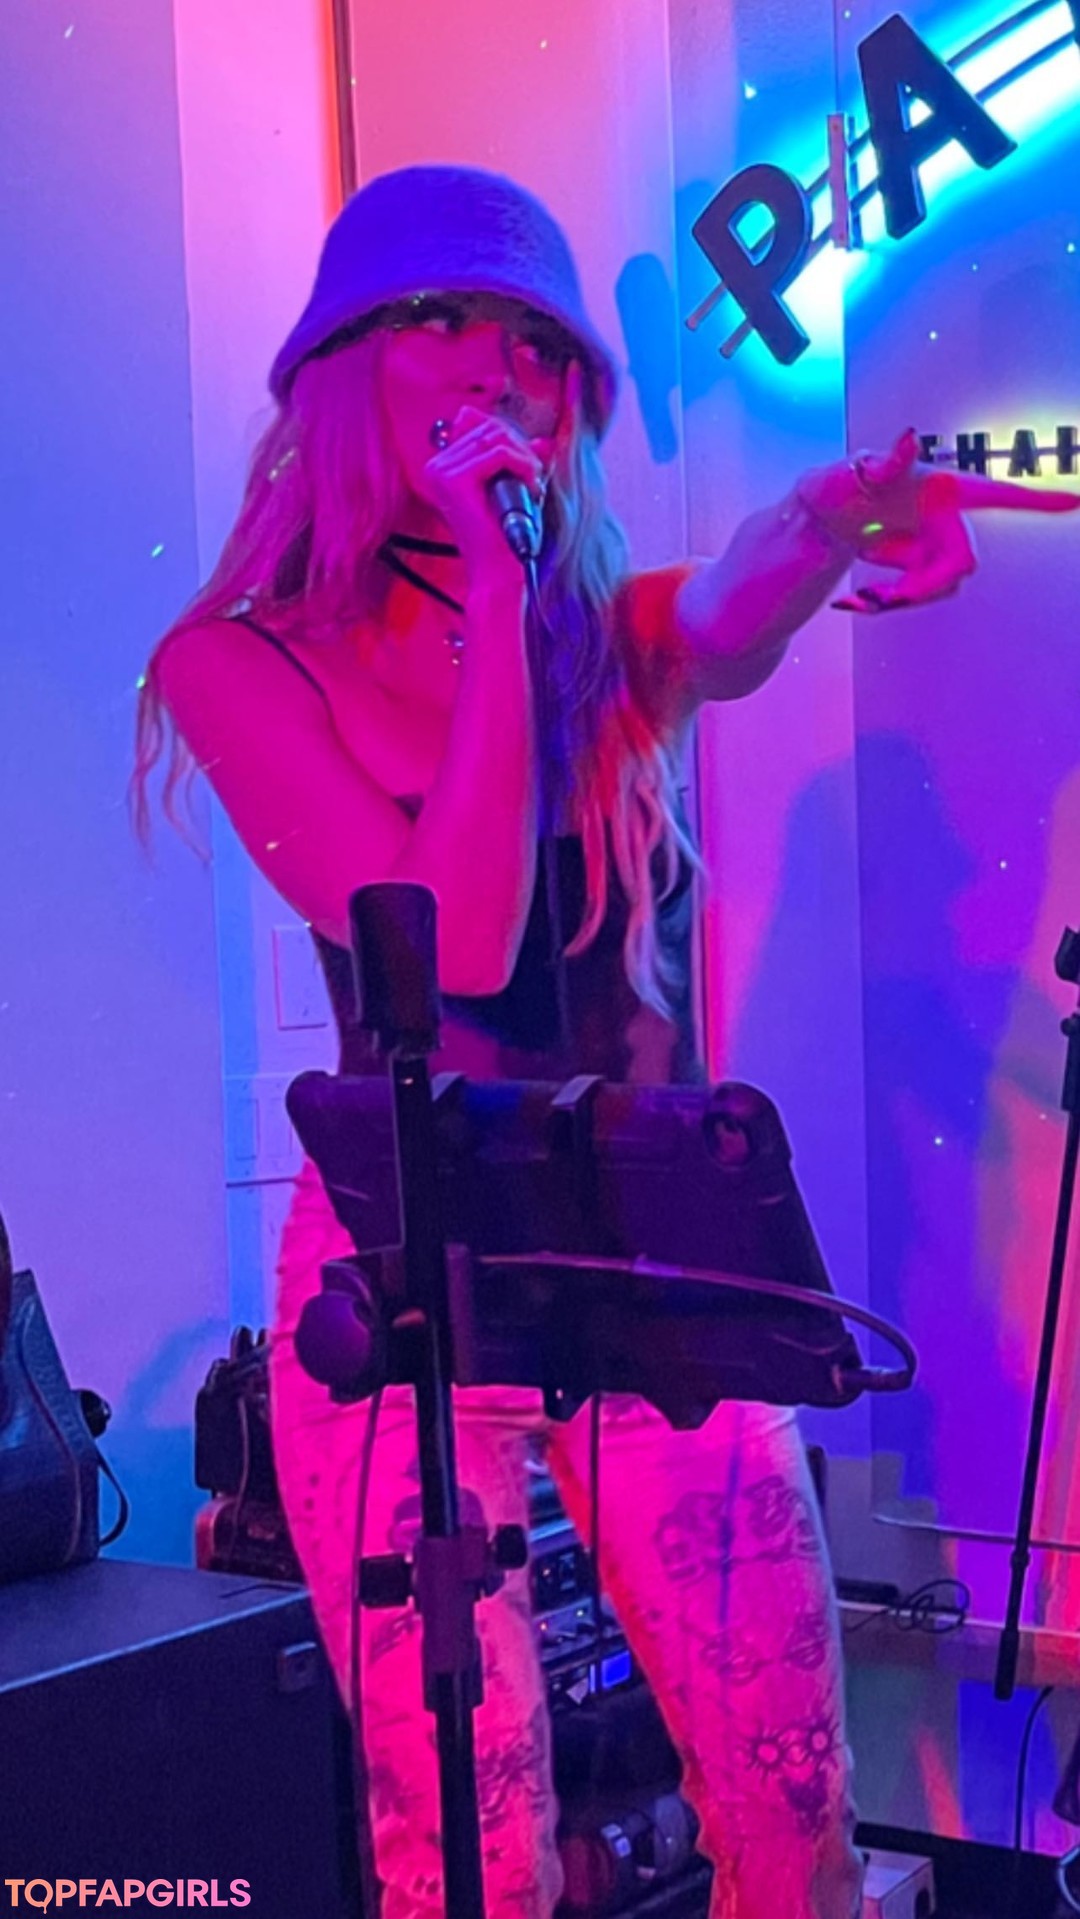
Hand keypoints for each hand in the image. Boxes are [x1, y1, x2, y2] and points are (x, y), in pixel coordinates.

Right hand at [423, 406, 546, 587]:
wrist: (495, 573)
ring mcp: (442, 472)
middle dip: (521, 450)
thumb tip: (544, 440)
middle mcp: (435, 466)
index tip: (530, 470)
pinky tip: (532, 490)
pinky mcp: (455, 480)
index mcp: (441, 467)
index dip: (514, 443)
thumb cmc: (504, 536)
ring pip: (496, 438)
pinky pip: (499, 454)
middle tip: (535, 481)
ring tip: (534, 487)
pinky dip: (524, 468)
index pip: (482, 428)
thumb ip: (524, 463)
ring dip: (525, 459)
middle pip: (490, 429)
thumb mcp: (514, 489)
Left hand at [798, 428, 1079, 613]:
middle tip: (881, 596)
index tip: (1075, 501)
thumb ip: (884, 461)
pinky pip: (913, 598)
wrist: (825, 516)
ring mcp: (934, 548)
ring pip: (937, 588)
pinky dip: (882, 605)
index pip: (997, 494)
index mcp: (944, 489)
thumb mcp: (854, 471)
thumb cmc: (842, 482)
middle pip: (960, 565)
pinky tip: (850, 603)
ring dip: (899, 598)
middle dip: (923, 586)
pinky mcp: (918, 571)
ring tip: (858, 595)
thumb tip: (907, 437)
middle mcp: (947, 520)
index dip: (1037, 501)